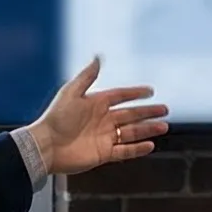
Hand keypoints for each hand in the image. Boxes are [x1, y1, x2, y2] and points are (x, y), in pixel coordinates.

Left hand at [26, 58, 168, 178]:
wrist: (46, 146)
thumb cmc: (56, 118)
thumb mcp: (71, 93)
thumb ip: (87, 76)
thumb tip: (98, 57)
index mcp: (96, 103)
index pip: (120, 96)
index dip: (135, 93)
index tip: (150, 91)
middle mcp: (102, 120)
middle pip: (130, 115)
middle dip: (148, 112)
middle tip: (164, 110)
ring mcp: (104, 137)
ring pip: (131, 132)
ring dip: (147, 129)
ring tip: (163, 127)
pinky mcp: (103, 154)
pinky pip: (124, 151)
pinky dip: (137, 149)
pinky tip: (150, 145)